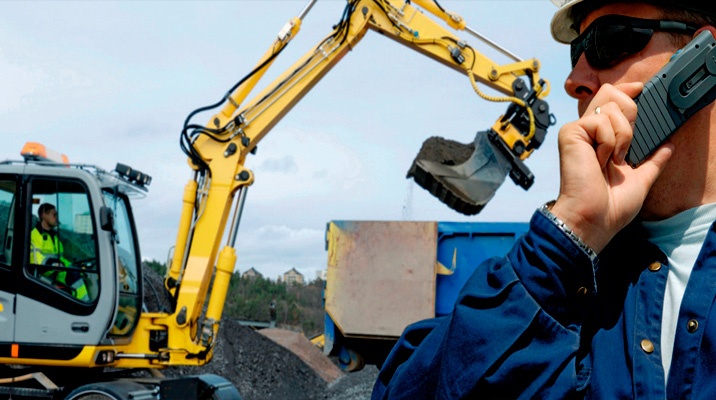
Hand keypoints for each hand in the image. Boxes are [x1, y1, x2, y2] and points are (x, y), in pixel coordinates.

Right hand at [550, 83, 673, 252]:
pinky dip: (609, 142)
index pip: (612, 101)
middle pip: (610, 93)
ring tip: (613, 160)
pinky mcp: (570, 134)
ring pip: (610, 107)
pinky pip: (600, 121)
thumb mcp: (640, 179)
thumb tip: (668, 145)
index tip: (642, 89)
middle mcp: (588, 132)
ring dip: (622, 136)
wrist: (594, 218)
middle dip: (629, 113)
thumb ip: (653, 160)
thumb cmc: (610, 206)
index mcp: (602, 140)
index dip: (627, 91)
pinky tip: (601, 160)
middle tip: (625, 145)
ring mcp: (578, 132)